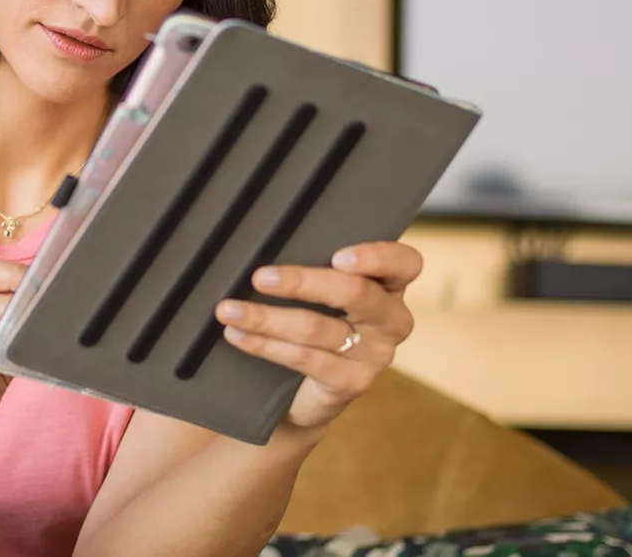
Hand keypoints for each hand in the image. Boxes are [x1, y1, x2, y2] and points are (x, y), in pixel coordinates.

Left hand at [213, 241, 421, 433]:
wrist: (304, 391)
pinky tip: (238, 334)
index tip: (338, 256)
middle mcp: (391, 319)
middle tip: (258, 277)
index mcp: (389, 285)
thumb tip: (262, 239)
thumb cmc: (312, 321)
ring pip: (318, 327)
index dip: (377, 257)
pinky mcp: (352, 383)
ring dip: (267, 317)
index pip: (404, 263)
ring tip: (228, 310)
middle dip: (302, 282)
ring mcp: (375, 355)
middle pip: (355, 293)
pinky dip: (265, 344)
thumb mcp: (319, 292)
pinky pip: (305, 358)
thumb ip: (312, 265)